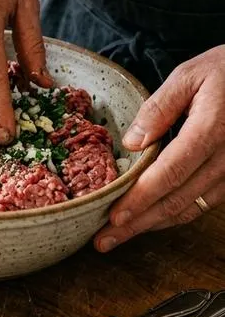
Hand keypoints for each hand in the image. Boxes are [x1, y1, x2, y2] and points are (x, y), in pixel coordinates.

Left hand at [95, 46, 224, 251]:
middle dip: (138, 224)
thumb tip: (132, 144)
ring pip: (191, 208)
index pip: (169, 174)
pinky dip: (176, 214)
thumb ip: (159, 108)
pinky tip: (151, 219)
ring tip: (120, 236)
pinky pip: (204, 202)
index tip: (113, 217)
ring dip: (154, 225)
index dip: (140, 199)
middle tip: (104, 241)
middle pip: (177, 200)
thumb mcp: (189, 76)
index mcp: (211, 131)